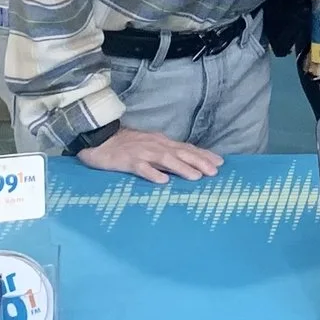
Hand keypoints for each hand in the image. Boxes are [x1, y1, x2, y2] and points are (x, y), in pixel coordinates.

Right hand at [77, 127, 221, 182]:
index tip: (220, 163)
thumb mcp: (150, 146)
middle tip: (215, 171)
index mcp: (161, 143)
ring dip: (181, 167)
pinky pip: (140, 168)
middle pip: (180, 153)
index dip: (203, 155)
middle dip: (199, 161)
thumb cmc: (126, 144)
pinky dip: (152, 173)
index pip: (186, 148)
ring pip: (165, 159)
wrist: (99, 138)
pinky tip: (162, 181)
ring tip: (195, 177)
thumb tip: (187, 162)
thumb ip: (166, 153)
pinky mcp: (126, 161)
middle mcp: (155, 145)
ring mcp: (141, 152)